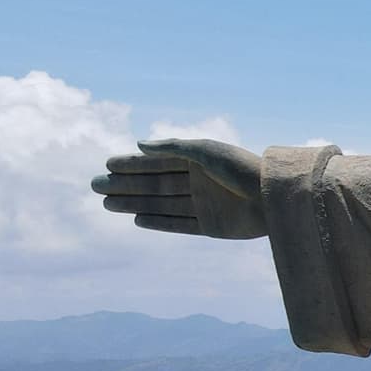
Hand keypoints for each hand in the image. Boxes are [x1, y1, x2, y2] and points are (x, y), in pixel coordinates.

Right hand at [92, 139, 267, 239]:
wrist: (274, 198)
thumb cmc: (242, 169)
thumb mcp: (206, 151)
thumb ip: (173, 148)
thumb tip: (140, 144)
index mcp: (199, 162)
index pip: (159, 162)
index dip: (133, 163)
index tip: (107, 164)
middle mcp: (200, 183)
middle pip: (155, 183)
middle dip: (126, 184)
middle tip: (95, 185)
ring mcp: (205, 205)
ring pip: (162, 204)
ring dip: (134, 202)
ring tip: (106, 202)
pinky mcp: (211, 227)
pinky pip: (178, 225)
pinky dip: (158, 222)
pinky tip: (136, 218)